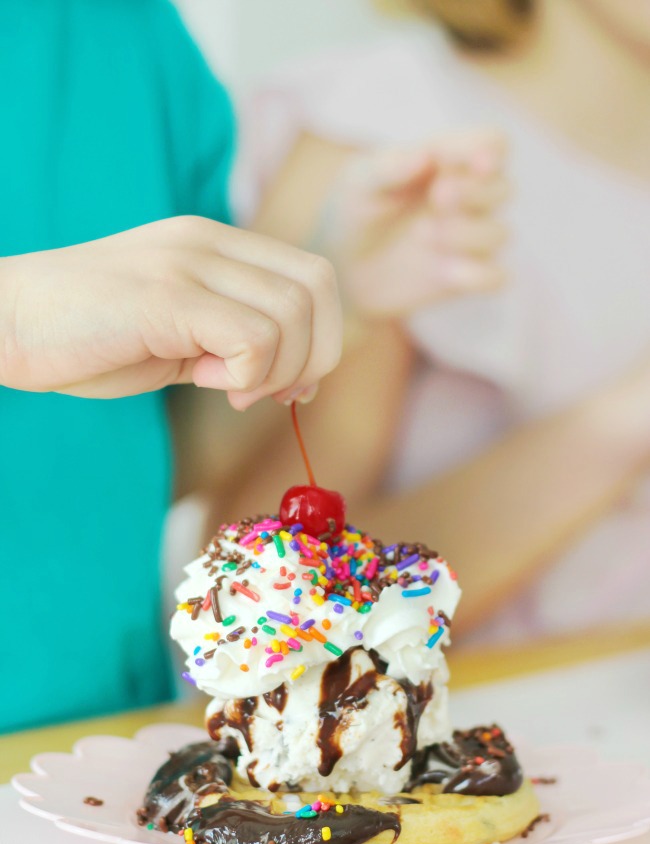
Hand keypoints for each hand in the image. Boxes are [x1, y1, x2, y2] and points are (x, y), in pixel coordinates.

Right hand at [0, 216, 340, 407]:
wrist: (9, 325)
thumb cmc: (93, 339)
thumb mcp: (183, 336)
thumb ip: (236, 344)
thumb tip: (300, 378)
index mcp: (217, 245)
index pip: (315, 277)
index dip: (323, 337)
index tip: (289, 383)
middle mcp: (209, 242)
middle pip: (318, 289)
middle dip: (314, 356)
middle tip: (270, 391)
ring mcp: (188, 263)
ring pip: (292, 316)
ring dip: (274, 371)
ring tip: (225, 386)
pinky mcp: (167, 295)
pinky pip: (253, 339)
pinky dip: (247, 375)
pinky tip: (207, 382)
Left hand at [321, 130, 507, 317]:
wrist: (340, 268)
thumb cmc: (353, 211)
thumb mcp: (358, 183)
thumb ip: (388, 167)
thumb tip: (426, 155)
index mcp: (449, 161)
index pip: (491, 143)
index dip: (486, 148)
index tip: (461, 160)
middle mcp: (468, 198)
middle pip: (503, 187)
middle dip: (476, 192)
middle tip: (438, 197)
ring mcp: (468, 239)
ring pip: (500, 234)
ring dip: (469, 233)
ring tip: (425, 234)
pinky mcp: (463, 277)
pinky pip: (495, 278)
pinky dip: (479, 275)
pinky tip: (447, 272)